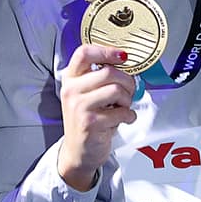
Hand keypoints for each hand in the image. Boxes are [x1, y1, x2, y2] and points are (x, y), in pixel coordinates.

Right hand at [57, 44, 137, 190]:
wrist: (79, 151)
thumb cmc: (88, 119)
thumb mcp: (86, 94)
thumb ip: (99, 77)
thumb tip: (125, 63)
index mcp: (70, 79)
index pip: (84, 53)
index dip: (106, 51)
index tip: (122, 56)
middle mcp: (71, 90)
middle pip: (108, 72)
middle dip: (127, 81)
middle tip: (130, 90)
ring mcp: (79, 107)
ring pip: (116, 90)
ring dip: (128, 99)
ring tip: (124, 106)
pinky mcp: (90, 123)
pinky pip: (121, 112)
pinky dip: (129, 115)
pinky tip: (124, 119)